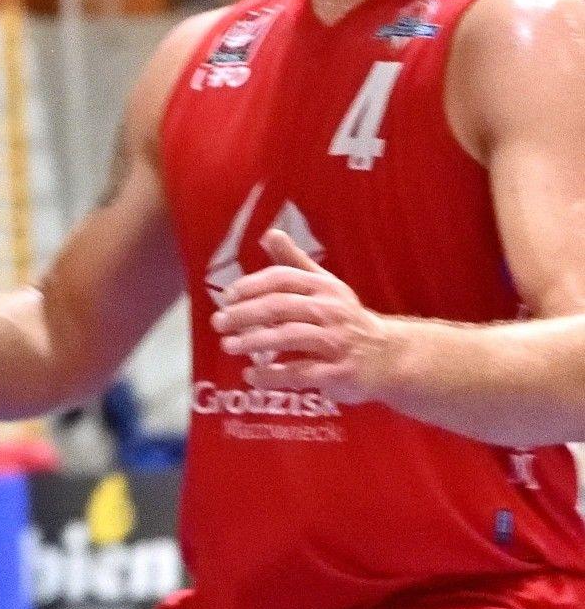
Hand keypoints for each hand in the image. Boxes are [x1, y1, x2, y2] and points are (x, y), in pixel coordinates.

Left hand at [213, 226, 395, 404]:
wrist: (389, 356)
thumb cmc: (346, 318)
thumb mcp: (325, 286)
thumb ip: (295, 262)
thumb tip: (270, 233)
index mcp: (323, 286)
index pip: (282, 278)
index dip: (252, 286)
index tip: (227, 297)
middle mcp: (330, 310)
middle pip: (281, 307)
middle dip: (245, 314)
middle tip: (219, 323)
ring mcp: (336, 342)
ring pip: (290, 337)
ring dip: (255, 342)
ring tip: (229, 346)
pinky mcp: (340, 373)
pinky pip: (302, 373)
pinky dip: (273, 375)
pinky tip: (251, 375)